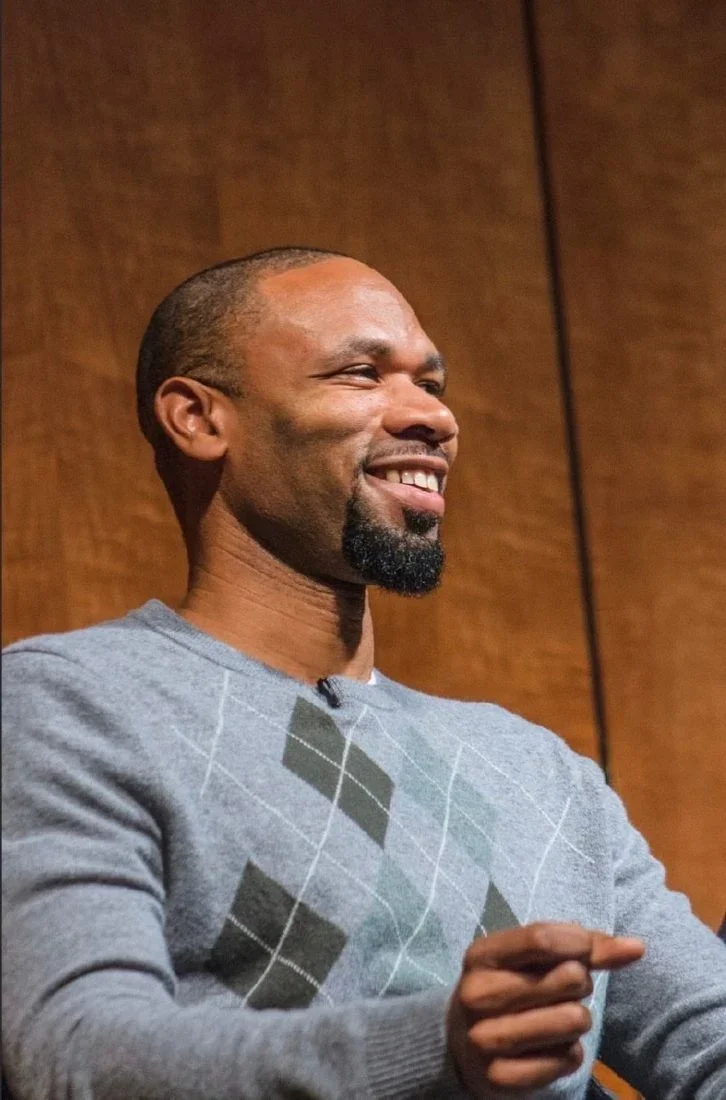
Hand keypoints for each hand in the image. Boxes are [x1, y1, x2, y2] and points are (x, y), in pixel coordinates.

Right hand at [447, 922, 644, 1094]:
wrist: (460, 1044)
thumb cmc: (509, 987)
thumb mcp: (530, 959)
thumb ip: (582, 947)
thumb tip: (637, 947)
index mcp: (481, 956)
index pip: (541, 938)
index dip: (579, 942)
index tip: (584, 950)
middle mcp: (477, 994)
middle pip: (569, 978)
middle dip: (579, 983)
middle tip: (560, 991)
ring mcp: (484, 1038)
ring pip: (574, 1019)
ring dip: (578, 1019)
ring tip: (556, 1019)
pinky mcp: (500, 1078)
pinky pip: (567, 1059)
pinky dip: (569, 1053)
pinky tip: (548, 1048)